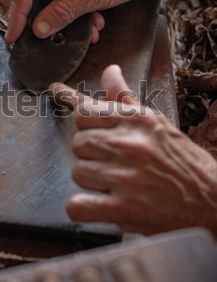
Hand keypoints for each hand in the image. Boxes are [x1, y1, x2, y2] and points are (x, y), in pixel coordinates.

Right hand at [6, 0, 148, 43]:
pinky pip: (67, 3)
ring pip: (53, 4)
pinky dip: (78, 18)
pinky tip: (95, 24)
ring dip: (67, 22)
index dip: (17, 16)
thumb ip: (62, 13)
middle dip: (46, 22)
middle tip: (43, 41)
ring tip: (88, 33)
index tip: (14, 38)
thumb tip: (38, 29)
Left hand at [49, 65, 216, 235]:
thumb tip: (109, 70)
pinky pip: (77, 206)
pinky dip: (82, 210)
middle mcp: (131, 144)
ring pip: (77, 172)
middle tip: (111, 165)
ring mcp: (127, 177)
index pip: (83, 113)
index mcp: (138, 120)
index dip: (88, 128)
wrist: (214, 202)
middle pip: (78, 143)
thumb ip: (125, 98)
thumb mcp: (157, 123)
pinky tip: (99, 206)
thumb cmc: (183, 162)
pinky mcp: (125, 210)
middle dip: (90, 155)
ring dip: (91, 183)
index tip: (101, 137)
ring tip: (114, 186)